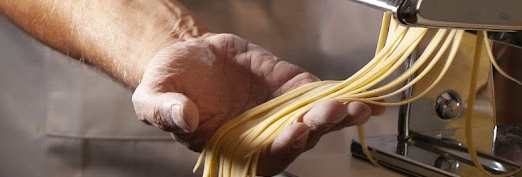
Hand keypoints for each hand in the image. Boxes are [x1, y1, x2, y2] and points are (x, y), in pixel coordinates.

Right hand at [132, 33, 383, 174]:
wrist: (186, 55)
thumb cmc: (168, 83)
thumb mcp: (153, 96)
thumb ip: (166, 111)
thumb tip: (186, 118)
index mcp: (230, 146)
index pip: (262, 158)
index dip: (282, 148)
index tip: (295, 134)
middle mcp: (261, 135)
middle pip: (297, 141)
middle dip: (317, 128)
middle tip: (331, 112)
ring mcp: (280, 111)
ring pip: (315, 120)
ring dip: (337, 114)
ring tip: (356, 105)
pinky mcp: (290, 86)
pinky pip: (321, 94)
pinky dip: (345, 97)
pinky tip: (369, 99)